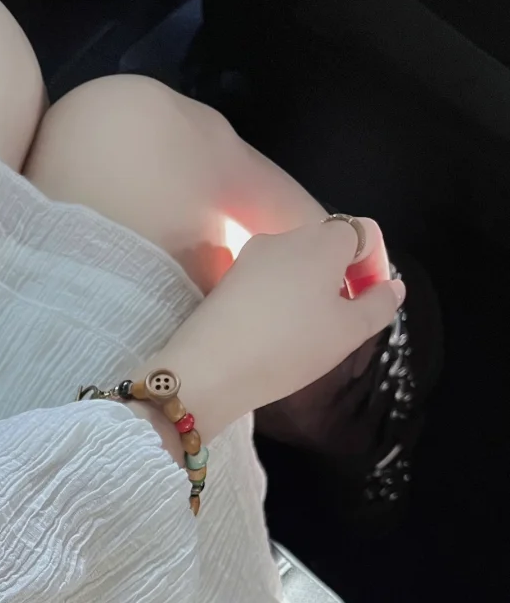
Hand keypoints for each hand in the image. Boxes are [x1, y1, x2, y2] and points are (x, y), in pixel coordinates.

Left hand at [149, 217, 404, 437]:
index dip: (376, 265)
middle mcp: (286, 237)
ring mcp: (252, 255)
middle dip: (343, 277)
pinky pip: (269, 279)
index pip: (365, 232)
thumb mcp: (348, 332)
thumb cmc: (288, 347)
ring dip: (312, 289)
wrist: (209, 369)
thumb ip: (378, 305)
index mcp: (323, 240)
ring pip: (297, 262)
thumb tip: (393, 287)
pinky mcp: (228, 278)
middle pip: (329, 244)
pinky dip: (282, 298)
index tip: (369, 302)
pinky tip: (275, 333)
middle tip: (341, 321)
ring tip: (308, 332)